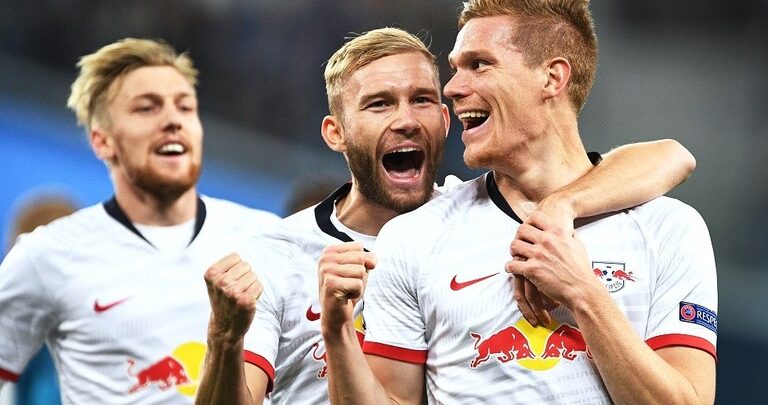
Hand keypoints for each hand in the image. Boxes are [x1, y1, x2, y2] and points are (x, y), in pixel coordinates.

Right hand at [203, 253, 262, 342]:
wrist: (224, 326)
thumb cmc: (223, 299)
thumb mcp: (215, 281)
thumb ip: (225, 266)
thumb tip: (240, 257)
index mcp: (211, 274)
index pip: (236, 257)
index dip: (236, 268)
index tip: (229, 281)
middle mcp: (221, 282)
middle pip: (246, 265)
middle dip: (244, 276)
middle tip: (236, 290)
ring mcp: (233, 292)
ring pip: (254, 275)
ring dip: (251, 285)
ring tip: (241, 296)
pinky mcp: (245, 301)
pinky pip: (259, 285)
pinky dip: (257, 292)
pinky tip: (248, 301)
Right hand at [317, 242, 375, 334]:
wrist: (337, 314)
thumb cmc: (348, 289)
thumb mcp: (360, 269)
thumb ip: (368, 259)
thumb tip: (372, 261)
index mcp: (329, 251)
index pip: (358, 246)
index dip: (360, 262)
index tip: (348, 274)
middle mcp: (325, 258)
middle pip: (360, 257)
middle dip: (360, 274)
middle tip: (347, 284)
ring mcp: (326, 271)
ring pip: (360, 271)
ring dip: (358, 284)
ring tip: (346, 290)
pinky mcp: (331, 284)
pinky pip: (358, 284)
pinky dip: (357, 293)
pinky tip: (345, 297)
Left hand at [511, 194, 576, 325]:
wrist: (582, 289)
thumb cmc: (581, 270)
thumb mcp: (578, 245)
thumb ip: (569, 235)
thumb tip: (566, 230)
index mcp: (557, 232)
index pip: (535, 217)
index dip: (528, 222)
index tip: (527, 228)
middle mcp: (546, 241)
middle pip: (521, 230)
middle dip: (518, 237)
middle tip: (519, 243)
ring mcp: (538, 255)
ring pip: (514, 245)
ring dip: (513, 251)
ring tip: (515, 256)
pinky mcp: (532, 269)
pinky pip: (512, 264)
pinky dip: (509, 267)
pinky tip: (512, 268)